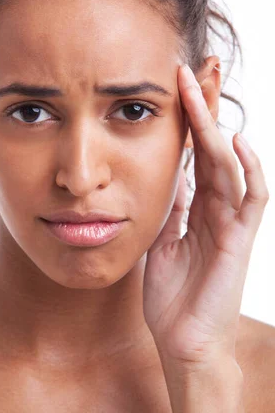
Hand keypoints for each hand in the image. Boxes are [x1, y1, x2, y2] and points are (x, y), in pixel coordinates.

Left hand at [143, 63, 269, 368]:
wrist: (183, 344)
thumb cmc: (172, 298)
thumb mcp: (162, 243)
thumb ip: (172, 210)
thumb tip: (171, 177)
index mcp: (198, 208)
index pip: (196, 154)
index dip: (189, 121)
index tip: (175, 87)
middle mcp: (218, 209)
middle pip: (214, 148)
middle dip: (205, 109)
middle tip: (195, 68)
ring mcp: (231, 222)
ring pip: (229, 163)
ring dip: (216, 126)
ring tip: (202, 89)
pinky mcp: (240, 241)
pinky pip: (251, 198)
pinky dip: (248, 169)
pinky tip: (235, 140)